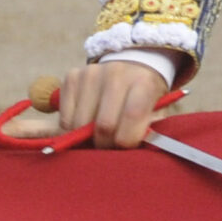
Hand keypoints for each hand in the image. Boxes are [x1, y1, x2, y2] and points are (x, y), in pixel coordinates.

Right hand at [56, 58, 176, 147]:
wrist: (131, 68)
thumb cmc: (144, 98)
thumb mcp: (156, 112)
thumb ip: (146, 132)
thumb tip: (130, 152)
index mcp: (143, 82)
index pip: (132, 115)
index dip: (126, 140)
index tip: (123, 147)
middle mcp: (116, 74)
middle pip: (104, 125)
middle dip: (105, 144)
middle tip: (109, 146)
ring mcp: (91, 74)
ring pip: (80, 124)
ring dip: (86, 138)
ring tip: (97, 135)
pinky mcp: (71, 77)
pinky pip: (65, 119)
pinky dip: (72, 129)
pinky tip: (84, 124)